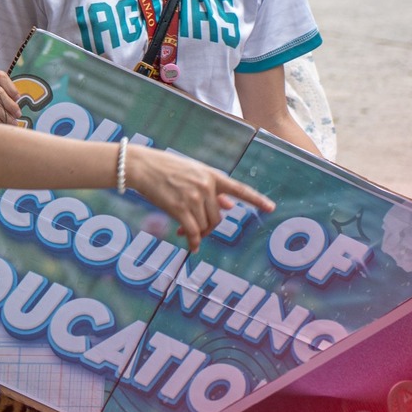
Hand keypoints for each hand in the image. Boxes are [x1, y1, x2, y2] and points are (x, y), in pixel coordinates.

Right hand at [0, 71, 24, 125]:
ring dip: (5, 115)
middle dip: (10, 105)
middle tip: (18, 114)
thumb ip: (11, 95)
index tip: (18, 97)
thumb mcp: (5, 92)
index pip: (0, 77)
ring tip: (13, 122)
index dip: (10, 87)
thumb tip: (17, 105)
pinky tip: (3, 124)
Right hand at [126, 146, 273, 250]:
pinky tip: (191, 246)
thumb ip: (212, 189)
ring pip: (204, 225)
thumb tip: (231, 205)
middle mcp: (206, 186)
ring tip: (184, 232)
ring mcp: (193, 197)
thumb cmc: (164, 167)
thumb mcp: (191, 172)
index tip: (271, 208)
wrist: (140, 166)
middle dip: (208, 227)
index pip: (239, 189)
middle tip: (196, 230)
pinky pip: (193, 231)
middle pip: (217, 217)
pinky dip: (194, 241)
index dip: (256, 199)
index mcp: (211, 175)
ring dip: (197, 233)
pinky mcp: (179, 207)